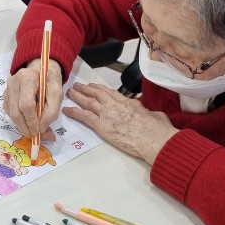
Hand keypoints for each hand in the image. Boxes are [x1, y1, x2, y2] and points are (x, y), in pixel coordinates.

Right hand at [3, 59, 63, 139]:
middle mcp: (13, 82)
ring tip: (34, 131)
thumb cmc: (50, 82)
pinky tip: (28, 122)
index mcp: (27, 78)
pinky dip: (19, 121)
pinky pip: (10, 112)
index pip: (26, 104)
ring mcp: (7, 89)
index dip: (31, 121)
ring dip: (22, 126)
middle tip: (35, 137)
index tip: (38, 132)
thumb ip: (51, 112)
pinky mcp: (5, 96)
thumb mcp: (57, 94)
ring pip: (11, 114)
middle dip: (25, 127)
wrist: (40, 70)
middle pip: (16, 111)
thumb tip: (41, 129)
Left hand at [62, 82, 177, 164]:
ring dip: (77, 96)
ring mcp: (107, 113)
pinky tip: (67, 110)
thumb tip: (153, 115)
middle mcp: (115, 105)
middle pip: (97, 94)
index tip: (93, 86)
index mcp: (128, 102)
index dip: (100, 89)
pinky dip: (74, 112)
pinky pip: (84, 116)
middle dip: (86, 89)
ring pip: (88, 102)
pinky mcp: (101, 125)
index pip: (110, 93)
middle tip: (77, 86)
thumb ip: (149, 113)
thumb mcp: (155, 116)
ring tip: (69, 93)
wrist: (152, 137)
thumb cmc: (157, 129)